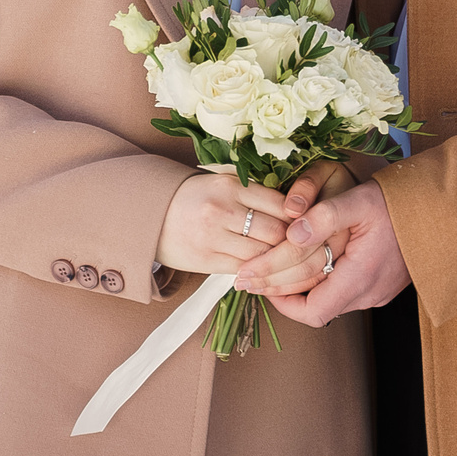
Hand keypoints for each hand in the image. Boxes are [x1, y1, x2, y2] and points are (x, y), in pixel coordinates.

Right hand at [155, 173, 294, 274]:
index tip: (305, 224)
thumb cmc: (196, 197)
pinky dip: (257, 272)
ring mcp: (213, 237)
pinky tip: (263, 269)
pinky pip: (243, 270)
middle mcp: (222, 210)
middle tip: (302, 246)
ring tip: (285, 260)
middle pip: (276, 232)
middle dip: (292, 242)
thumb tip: (297, 209)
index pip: (280, 204)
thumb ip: (255, 192)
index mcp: (231, 186)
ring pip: (262, 255)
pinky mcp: (205, 261)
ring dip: (276, 260)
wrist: (151, 215)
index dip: (299, 218)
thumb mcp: (223, 183)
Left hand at [235, 182, 408, 326]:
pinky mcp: (382, 286)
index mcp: (361, 278)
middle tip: (249, 275)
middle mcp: (369, 293)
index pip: (311, 312)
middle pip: (314, 308)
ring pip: (328, 300)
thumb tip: (291, 231)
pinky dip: (318, 283)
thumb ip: (325, 215)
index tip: (258, 279)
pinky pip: (342, 292)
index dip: (280, 302)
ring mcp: (377, 292)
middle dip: (278, 291)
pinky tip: (305, 264)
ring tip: (271, 269)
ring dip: (298, 288)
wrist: (444, 210)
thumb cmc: (403, 203)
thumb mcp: (361, 200)